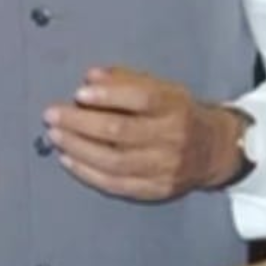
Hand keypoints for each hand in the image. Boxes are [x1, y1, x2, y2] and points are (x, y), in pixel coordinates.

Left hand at [43, 66, 246, 200]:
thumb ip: (124, 79)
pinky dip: (88, 173)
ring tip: (55, 136)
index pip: (141, 99)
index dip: (108, 95)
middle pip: (121, 132)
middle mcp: (172, 138)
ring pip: (115, 162)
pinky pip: (117, 185)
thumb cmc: (175, 112)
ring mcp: (165, 168)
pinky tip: (68, 160)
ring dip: (78, 149)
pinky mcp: (157, 189)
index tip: (79, 92)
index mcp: (173, 106)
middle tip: (53, 115)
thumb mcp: (158, 86)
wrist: (213, 149)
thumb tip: (90, 76)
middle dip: (80, 123)